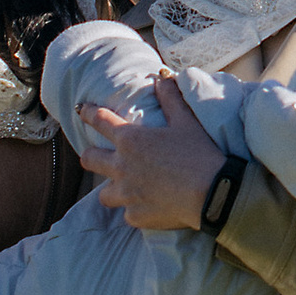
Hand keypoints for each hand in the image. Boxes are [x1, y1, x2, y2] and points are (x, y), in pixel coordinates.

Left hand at [82, 78, 220, 234]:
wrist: (213, 194)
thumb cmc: (200, 153)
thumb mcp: (186, 121)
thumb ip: (171, 98)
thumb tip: (162, 78)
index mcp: (130, 140)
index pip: (99, 121)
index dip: (88, 113)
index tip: (81, 110)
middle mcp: (121, 167)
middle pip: (89, 159)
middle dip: (90, 155)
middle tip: (97, 155)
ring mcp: (127, 194)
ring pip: (103, 193)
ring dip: (111, 188)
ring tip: (122, 187)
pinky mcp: (136, 216)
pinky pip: (127, 213)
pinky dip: (135, 209)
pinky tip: (147, 206)